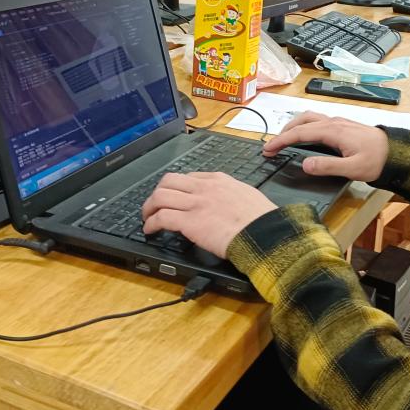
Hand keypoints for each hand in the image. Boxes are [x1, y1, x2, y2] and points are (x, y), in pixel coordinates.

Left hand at [141, 172, 277, 257]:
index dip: (177, 187)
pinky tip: (150, 230)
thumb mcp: (247, 195)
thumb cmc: (261, 219)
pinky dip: (151, 223)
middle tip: (154, 204)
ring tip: (147, 217)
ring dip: (149, 207)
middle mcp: (203, 188)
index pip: (189, 177)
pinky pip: (161, 217)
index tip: (175, 197)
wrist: (263, 232)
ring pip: (160, 196)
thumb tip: (227, 203)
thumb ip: (232, 195)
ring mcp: (195, 203)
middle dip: (158, 192)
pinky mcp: (189, 222)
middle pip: (169, 181)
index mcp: (218, 180)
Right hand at [262, 113, 388, 182]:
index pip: (300, 133)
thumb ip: (327, 166)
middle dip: (283, 132)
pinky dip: (304, 126)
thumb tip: (305, 164)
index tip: (267, 149)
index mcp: (333, 131)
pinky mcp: (343, 125)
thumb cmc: (377, 160)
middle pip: (301, 121)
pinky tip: (304, 136)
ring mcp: (338, 122)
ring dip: (293, 126)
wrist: (397, 152)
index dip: (281, 141)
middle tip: (271, 146)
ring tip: (283, 139)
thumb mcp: (353, 168)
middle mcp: (334, 122)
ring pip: (309, 117)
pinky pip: (317, 120)